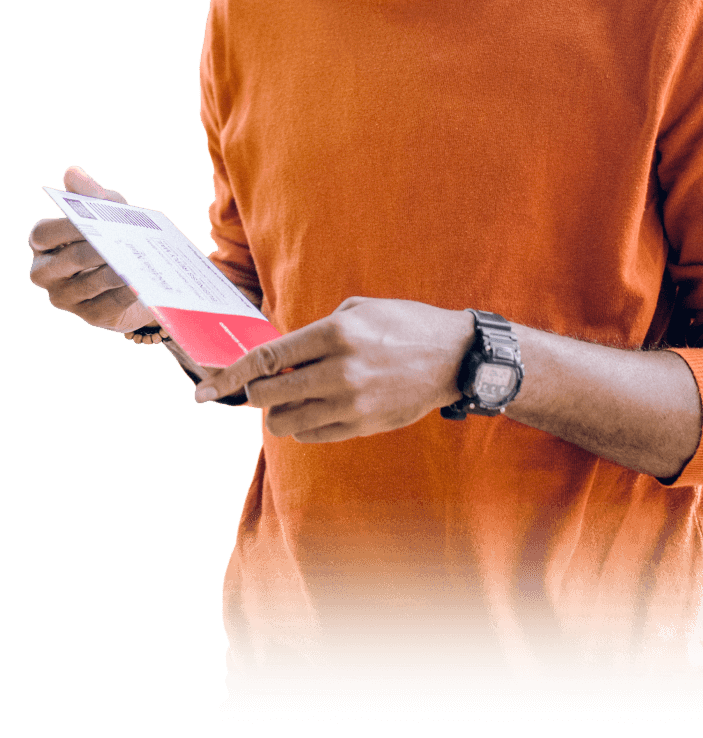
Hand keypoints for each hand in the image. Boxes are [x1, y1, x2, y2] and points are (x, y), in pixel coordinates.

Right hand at [28, 166, 156, 333]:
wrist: (138, 274)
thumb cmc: (114, 236)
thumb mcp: (108, 212)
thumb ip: (92, 195)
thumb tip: (72, 172)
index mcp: (44, 244)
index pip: (43, 234)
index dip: (64, 228)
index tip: (88, 221)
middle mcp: (46, 273)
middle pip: (67, 260)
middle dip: (91, 251)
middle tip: (115, 243)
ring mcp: (65, 298)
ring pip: (86, 285)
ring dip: (110, 274)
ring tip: (132, 264)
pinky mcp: (89, 316)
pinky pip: (105, 306)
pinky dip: (122, 294)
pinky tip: (139, 284)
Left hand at [193, 297, 476, 440]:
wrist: (453, 357)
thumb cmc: (403, 325)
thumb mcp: (358, 311)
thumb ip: (315, 333)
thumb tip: (278, 358)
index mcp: (336, 333)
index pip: (268, 359)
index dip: (231, 376)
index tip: (206, 389)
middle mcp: (340, 370)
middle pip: (269, 395)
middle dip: (255, 394)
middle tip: (262, 388)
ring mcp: (352, 402)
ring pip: (287, 421)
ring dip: (280, 411)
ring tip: (294, 398)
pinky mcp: (363, 424)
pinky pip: (312, 435)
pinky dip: (304, 424)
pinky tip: (317, 408)